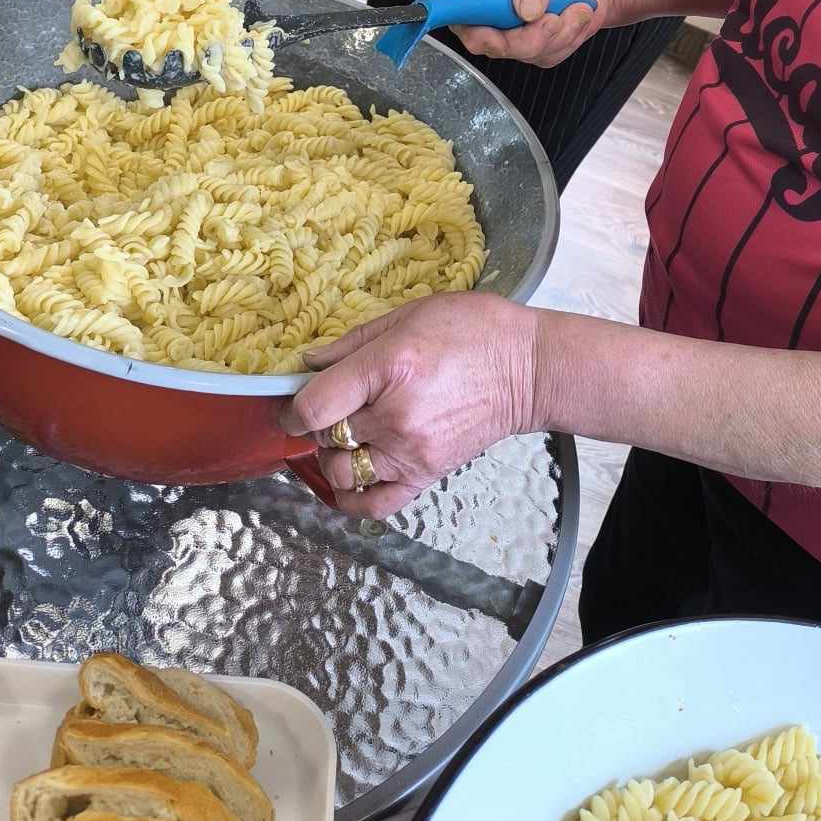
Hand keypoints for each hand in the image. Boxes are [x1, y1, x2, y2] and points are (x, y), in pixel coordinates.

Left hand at [280, 293, 535, 518]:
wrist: (529, 369)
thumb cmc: (475, 330)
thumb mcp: (411, 315)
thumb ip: (354, 342)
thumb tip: (309, 364)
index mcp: (389, 367)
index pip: (313, 406)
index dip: (291, 408)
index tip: (292, 404)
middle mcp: (396, 415)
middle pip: (325, 437)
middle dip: (316, 425)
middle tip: (328, 410)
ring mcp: (411, 451)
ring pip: (341, 473)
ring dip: (333, 457)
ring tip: (347, 437)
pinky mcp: (426, 475)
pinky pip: (375, 505)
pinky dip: (353, 499)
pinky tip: (353, 477)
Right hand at [451, 0, 618, 66]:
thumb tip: (523, 12)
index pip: (463, 14)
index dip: (472, 29)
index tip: (495, 33)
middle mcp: (496, 13)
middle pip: (493, 44)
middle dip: (529, 37)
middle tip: (555, 18)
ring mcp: (516, 33)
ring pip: (526, 52)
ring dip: (558, 33)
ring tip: (575, 6)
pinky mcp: (538, 48)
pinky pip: (548, 56)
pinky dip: (569, 38)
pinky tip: (576, 17)